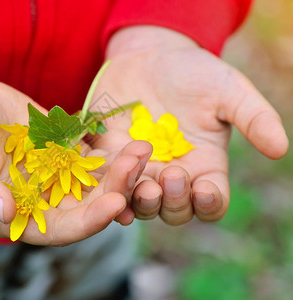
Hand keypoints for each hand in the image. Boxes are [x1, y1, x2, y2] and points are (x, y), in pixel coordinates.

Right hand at [0, 64, 151, 244]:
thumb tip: (4, 212)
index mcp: (15, 214)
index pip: (58, 229)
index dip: (87, 222)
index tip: (115, 204)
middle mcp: (39, 201)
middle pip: (86, 206)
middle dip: (115, 190)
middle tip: (139, 165)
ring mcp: (54, 176)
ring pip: (95, 183)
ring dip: (121, 170)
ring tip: (142, 149)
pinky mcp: (63, 153)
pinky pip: (93, 157)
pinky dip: (112, 151)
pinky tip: (132, 138)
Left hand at [90, 26, 288, 224]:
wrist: (149, 58)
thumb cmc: (194, 74)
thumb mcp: (227, 90)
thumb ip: (252, 117)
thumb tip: (280, 148)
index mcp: (204, 167)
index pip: (211, 201)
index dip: (210, 202)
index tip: (206, 189)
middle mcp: (171, 177)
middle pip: (172, 210)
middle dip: (171, 200)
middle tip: (170, 176)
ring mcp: (138, 171)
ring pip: (135, 201)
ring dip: (135, 195)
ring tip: (137, 177)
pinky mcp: (109, 159)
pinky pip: (104, 180)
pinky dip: (103, 182)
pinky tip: (101, 177)